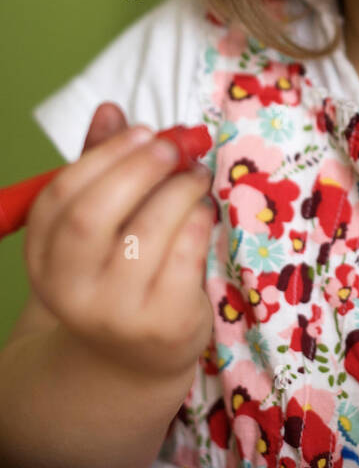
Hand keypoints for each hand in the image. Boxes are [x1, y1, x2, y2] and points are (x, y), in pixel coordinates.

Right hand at [25, 101, 214, 380]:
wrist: (137, 357)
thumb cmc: (119, 273)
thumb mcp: (101, 225)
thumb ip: (101, 168)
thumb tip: (110, 109)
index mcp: (44, 257)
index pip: (60, 196)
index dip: (105, 156)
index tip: (144, 132)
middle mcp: (69, 288)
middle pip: (91, 216)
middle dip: (138, 171)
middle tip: (175, 149)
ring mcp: (113, 312)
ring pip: (144, 235)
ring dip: (178, 192)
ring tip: (197, 177)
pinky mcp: (160, 324)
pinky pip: (181, 259)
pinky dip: (197, 224)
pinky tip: (205, 211)